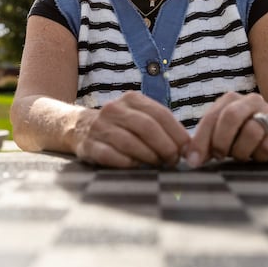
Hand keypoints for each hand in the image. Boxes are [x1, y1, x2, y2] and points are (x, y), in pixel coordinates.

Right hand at [74, 91, 190, 167]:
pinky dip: (127, 163)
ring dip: (148, 157)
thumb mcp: (138, 117)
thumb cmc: (120, 126)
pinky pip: (111, 156)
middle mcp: (114, 109)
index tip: (186, 150)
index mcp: (132, 99)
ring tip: (157, 165)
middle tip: (172, 161)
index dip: (177, 133)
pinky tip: (135, 167)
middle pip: (147, 127)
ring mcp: (99, 127)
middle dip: (165, 146)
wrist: (79, 128)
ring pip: (130, 142)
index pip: (161, 114)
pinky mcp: (88, 145)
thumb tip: (188, 147)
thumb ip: (161, 127)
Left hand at [186, 92, 267, 166]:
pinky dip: (259, 157)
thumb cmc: (245, 135)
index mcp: (231, 99)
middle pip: (231, 116)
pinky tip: (259, 157)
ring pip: (251, 132)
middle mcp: (252, 100)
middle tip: (219, 157)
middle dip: (221, 141)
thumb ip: (206, 142)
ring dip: (241, 151)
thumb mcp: (224, 135)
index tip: (193, 161)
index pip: (211, 117)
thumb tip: (189, 157)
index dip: (200, 140)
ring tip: (241, 156)